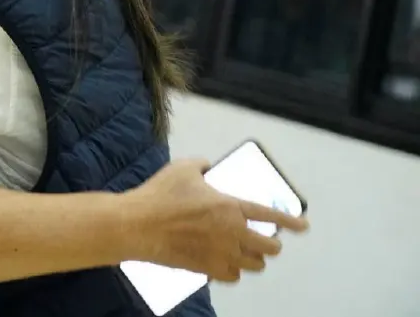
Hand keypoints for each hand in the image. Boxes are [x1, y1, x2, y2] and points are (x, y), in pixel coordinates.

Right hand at [125, 159, 308, 281]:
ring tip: (248, 253)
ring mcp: (221, 253)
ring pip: (254, 265)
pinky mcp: (207, 268)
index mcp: (230, 206)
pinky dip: (234, 270)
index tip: (303, 226)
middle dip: (271, 244)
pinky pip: (232, 276)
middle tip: (265, 241)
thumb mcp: (182, 168)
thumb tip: (208, 165)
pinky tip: (227, 264)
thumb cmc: (160, 195)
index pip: (270, 216)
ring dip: (254, 259)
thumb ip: (202, 165)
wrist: (138, 225)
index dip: (290, 222)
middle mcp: (232, 233)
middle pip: (269, 247)